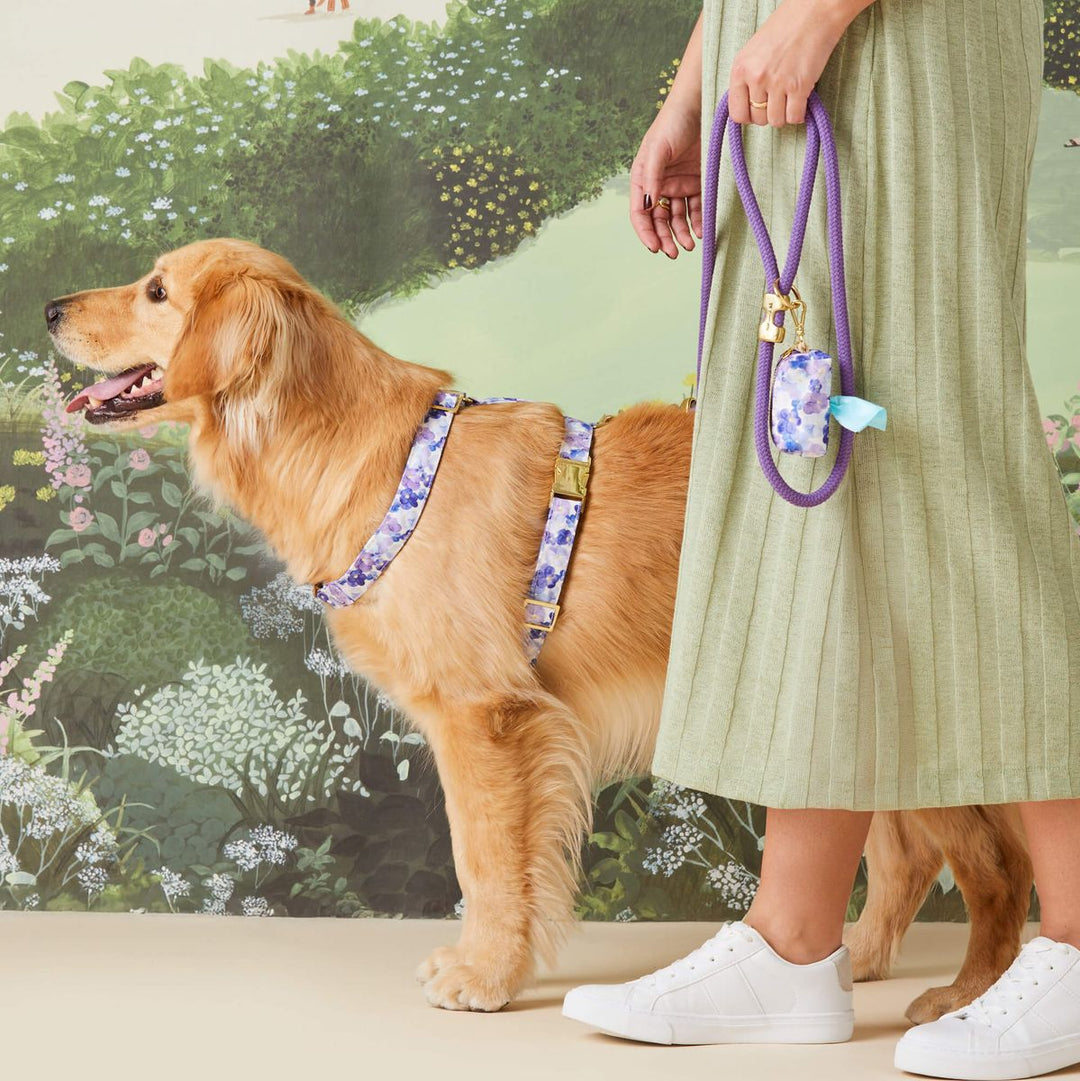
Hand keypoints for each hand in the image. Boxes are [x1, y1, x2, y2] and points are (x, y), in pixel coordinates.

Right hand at [629, 100, 703, 258]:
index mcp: (643, 179)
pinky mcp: (697, 182)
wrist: (701, 104)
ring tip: (689, 245)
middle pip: (659, 220)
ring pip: (678, 218)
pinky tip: (702, 231)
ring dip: (682, 233)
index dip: (646, 233)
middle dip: (665, 238)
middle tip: (674, 252)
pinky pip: (697, 207)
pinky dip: (699, 221)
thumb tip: (649, 205)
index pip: (640, 213)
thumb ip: (652, 176)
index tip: (655, 247)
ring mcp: (679, 185)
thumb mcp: (658, 148)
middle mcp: (659, 185)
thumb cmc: (673, 122)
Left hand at [728, 0, 856, 126]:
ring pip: (776, 121)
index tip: (759, 109)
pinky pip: (794, 117)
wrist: (814, 11)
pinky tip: (801, 100)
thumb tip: (747, 106)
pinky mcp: (799, 86)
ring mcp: (777, 83)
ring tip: (790, 97)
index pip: (737, 113)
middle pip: (758, 119)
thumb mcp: (754, 51)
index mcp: (740, 68)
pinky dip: (799, 113)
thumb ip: (747, 78)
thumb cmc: (785, 28)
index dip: (749, 115)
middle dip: (769, 113)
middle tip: (779, 99)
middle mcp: (756, 77)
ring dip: (785, 114)